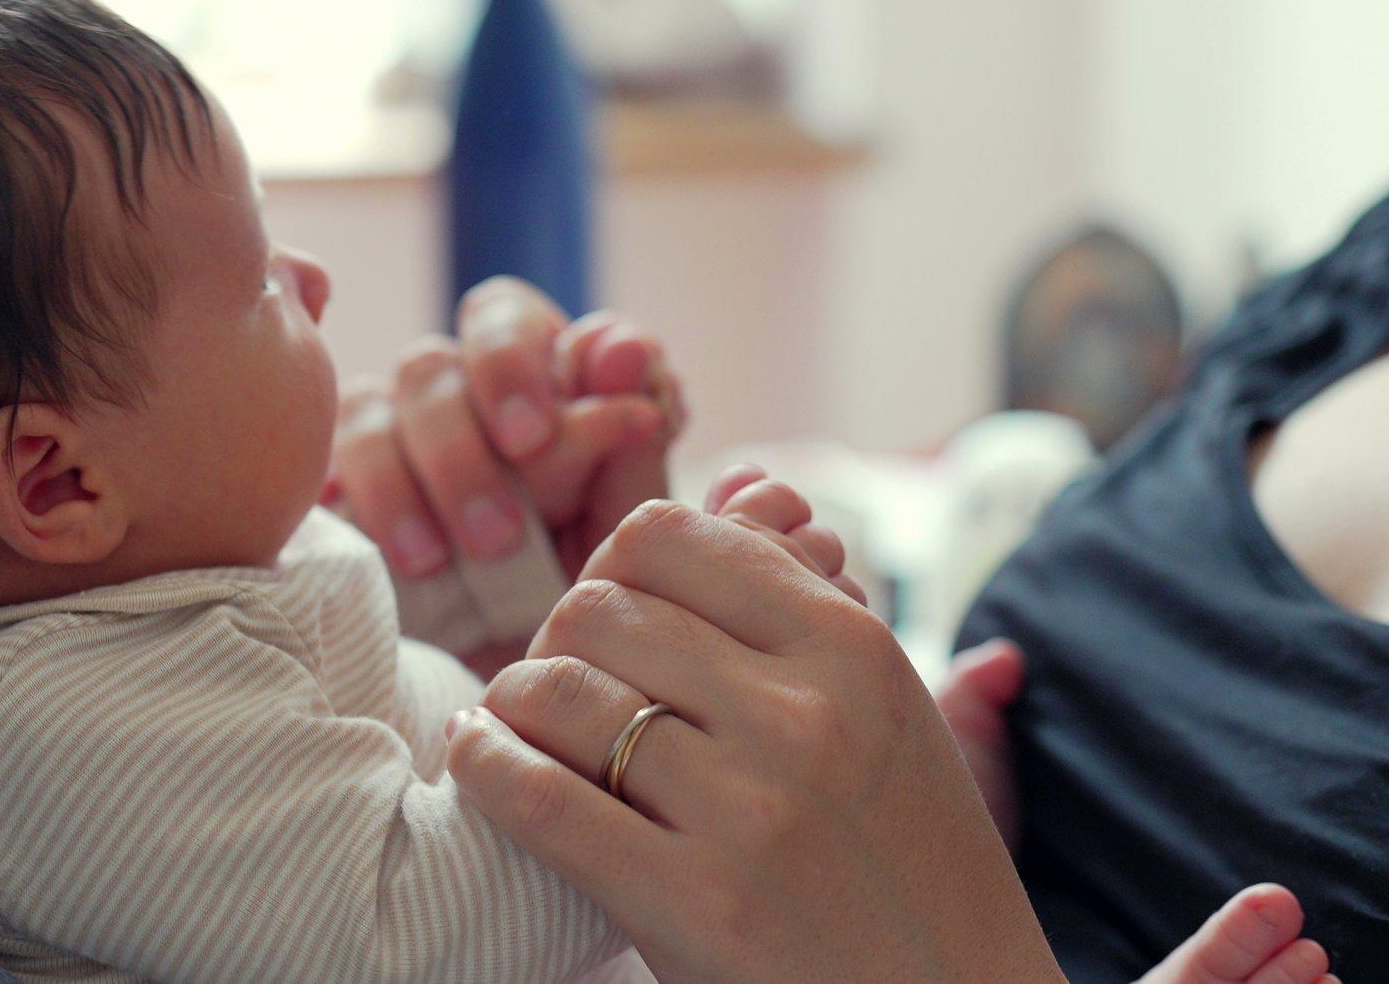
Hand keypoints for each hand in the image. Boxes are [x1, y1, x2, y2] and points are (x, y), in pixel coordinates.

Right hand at [329, 277, 682, 579]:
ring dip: (418, 483)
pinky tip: (399, 555)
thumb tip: (626, 349)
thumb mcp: (621, 530)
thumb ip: (632, 442)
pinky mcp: (341, 490)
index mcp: (530, 380)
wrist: (519, 687)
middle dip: (465, 436)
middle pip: (433, 365)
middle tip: (505, 507)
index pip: (504, 320)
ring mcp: (388, 436)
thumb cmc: (581, 591)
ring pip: (374, 409)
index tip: (533, 436)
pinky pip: (330, 469)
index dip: (514, 360)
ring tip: (452, 559)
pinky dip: (362, 506)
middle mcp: (453, 393)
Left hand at [445, 498, 1059, 982]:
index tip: (605, 618)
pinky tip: (478, 762)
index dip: (610, 569)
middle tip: (556, 682)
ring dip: (514, 703)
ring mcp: (750, 809)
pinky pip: (539, 798)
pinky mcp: (696, 902)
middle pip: (600, 608)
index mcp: (851, 646)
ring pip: (559, 691)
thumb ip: (803, 600)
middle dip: (557, 639)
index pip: (666, 537)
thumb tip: (739, 485)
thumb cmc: (909, 860)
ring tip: (513, 724)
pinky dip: (484, 768)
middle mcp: (804, 713)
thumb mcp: (887, 710)